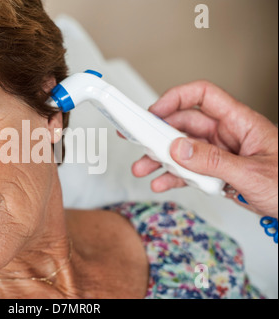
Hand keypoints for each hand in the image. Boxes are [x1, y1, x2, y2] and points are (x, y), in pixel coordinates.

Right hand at [130, 80, 277, 217]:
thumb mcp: (252, 174)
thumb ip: (213, 162)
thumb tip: (179, 149)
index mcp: (239, 123)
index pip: (203, 96)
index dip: (176, 98)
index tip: (154, 111)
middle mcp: (226, 135)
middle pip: (185, 125)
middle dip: (158, 134)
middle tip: (138, 142)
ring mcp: (219, 155)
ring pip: (182, 150)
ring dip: (160, 159)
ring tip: (143, 168)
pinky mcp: (216, 173)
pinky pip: (189, 171)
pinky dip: (172, 177)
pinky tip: (161, 183)